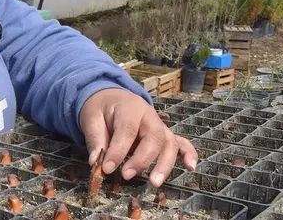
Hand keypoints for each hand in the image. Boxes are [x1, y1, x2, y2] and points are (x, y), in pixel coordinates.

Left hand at [79, 88, 197, 186]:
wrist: (112, 98)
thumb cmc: (102, 109)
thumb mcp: (91, 117)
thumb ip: (95, 138)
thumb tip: (96, 162)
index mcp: (130, 108)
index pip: (127, 130)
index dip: (118, 151)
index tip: (107, 168)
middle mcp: (150, 116)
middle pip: (153, 138)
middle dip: (142, 160)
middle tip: (126, 176)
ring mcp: (160, 126)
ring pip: (169, 144)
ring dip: (164, 165)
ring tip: (153, 183)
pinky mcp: (165, 135)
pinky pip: (182, 143)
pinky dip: (189, 154)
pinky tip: (191, 167)